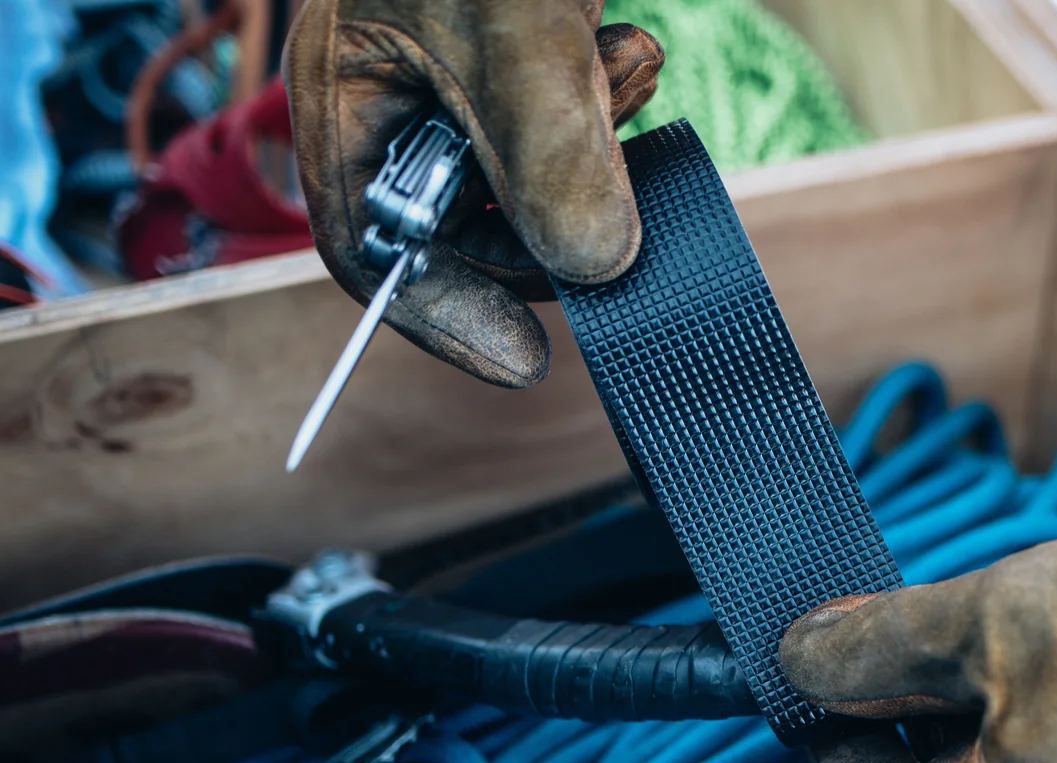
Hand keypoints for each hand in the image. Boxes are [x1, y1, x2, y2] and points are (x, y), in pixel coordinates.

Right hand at [285, 0, 663, 386]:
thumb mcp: (515, 34)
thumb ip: (550, 156)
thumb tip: (599, 268)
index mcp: (349, 89)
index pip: (376, 249)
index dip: (446, 315)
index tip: (527, 361)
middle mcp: (400, 89)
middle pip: (471, 221)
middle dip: (553, 215)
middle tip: (614, 201)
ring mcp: (469, 69)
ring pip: (540, 169)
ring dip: (599, 140)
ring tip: (625, 66)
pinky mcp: (534, 46)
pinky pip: (579, 113)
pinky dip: (618, 94)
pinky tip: (633, 48)